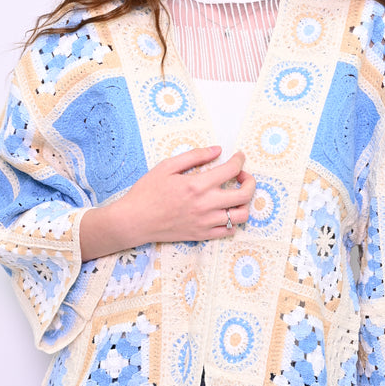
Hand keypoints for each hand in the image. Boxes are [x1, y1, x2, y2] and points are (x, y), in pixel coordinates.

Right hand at [80, 146, 255, 259]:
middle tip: (243, 176)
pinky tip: (224, 212)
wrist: (134, 220)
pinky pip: (228, 231)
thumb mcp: (167, 166)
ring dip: (244, 203)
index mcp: (197, 185)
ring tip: (236, 195)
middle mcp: (206, 205)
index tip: (238, 156)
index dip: (239, 160)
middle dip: (250, 181)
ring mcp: (205, 222)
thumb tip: (217, 150)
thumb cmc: (147, 191)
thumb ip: (194, 156)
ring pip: (241, 216)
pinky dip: (232, 221)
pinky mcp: (201, 235)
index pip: (231, 170)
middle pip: (244, 195)